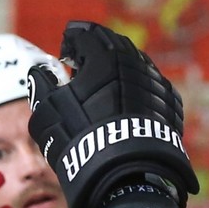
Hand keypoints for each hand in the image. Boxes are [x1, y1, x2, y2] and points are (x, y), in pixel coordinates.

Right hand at [26, 21, 197, 207]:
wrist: (125, 173)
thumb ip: (40, 84)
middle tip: (84, 57)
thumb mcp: (46, 110)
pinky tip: (127, 100)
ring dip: (118, 68)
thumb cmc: (79, 137)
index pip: (86, 34)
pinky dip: (136, 87)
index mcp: (104, 55)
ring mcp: (155, 82)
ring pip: (135, 64)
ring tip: (105, 80)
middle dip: (97, 48)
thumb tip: (39, 71)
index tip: (66, 45)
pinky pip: (150, 86)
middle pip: (114, 45)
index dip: (73, 37)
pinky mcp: (169, 104)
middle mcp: (134, 62)